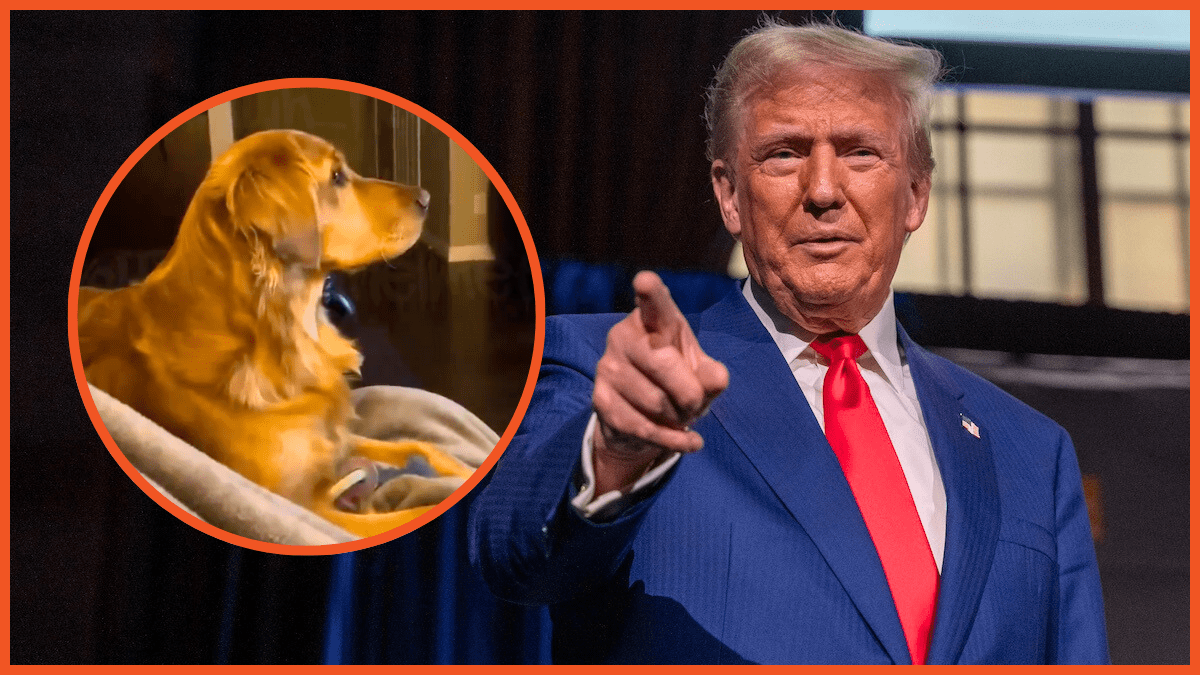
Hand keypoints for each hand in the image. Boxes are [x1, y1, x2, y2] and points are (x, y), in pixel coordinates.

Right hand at [591, 271, 728, 494]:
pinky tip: (688, 441)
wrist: (644, 421)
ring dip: (679, 419)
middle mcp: (624, 336)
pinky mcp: (600, 400)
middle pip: (664, 363)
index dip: (650, 292)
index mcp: (654, 320)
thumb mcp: (703, 376)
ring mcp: (608, 367)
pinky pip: (644, 427)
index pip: (654, 303)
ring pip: (656, 401)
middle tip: (694, 404)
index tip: (645, 280)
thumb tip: (717, 379)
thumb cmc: (679, 384)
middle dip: (690, 393)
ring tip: (680, 416)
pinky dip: (673, 440)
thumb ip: (713, 376)